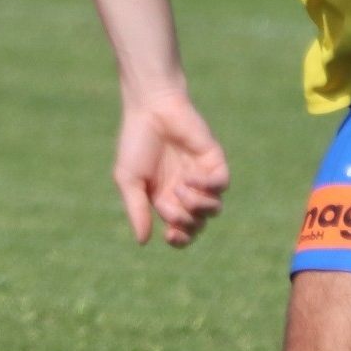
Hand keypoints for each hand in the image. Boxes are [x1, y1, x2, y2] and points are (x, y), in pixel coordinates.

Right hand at [112, 86, 228, 246]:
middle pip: (198, 224)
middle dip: (186, 223)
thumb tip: (144, 242)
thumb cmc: (135, 141)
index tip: (170, 235)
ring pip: (214, 209)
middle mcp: (185, 190)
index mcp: (164, 196)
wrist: (150, 108)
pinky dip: (207, 187)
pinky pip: (221, 185)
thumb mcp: (128, 179)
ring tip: (180, 188)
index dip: (180, 239)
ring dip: (197, 206)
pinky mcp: (213, 160)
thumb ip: (136, 209)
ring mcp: (201, 176)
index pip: (181, 230)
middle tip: (170, 208)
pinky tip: (189, 176)